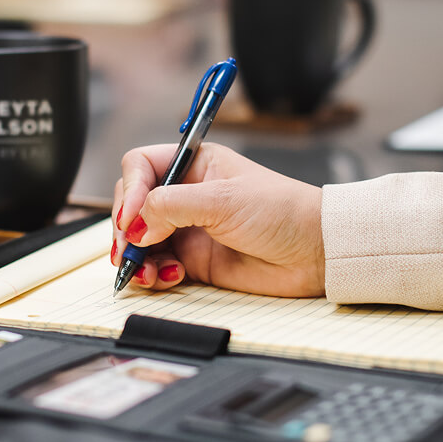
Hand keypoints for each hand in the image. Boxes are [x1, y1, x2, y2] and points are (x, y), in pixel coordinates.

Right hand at [111, 143, 324, 296]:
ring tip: (146, 270)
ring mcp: (189, 229)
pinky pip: (158, 266)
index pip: (141, 167)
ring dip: (136, 257)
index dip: (131, 190)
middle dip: (126, 228)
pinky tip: (169, 276)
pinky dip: (154, 274)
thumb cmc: (284, 213)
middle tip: (129, 249)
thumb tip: (135, 223)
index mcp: (195, 165)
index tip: (133, 217)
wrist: (316, 253)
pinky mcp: (195, 261)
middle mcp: (187, 194)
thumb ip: (172, 206)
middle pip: (133, 206)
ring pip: (140, 240)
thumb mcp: (223, 200)